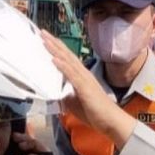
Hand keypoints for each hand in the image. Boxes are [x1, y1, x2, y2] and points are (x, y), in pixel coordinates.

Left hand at [41, 31, 135, 147]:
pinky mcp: (85, 88)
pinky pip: (72, 75)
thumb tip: (55, 93)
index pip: (67, 59)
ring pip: (68, 61)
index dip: (57, 48)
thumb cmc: (95, 113)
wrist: (111, 121)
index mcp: (82, 77)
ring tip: (45, 40)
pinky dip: (63, 66)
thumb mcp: (75, 102)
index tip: (46, 39)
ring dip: (56, 50)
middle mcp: (84, 74)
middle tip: (42, 32)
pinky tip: (54, 59)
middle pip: (66, 55)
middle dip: (54, 43)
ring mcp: (85, 80)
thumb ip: (66, 95)